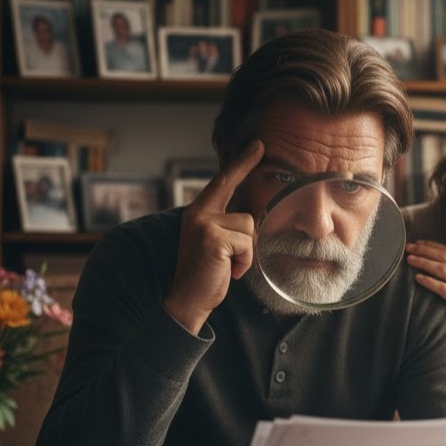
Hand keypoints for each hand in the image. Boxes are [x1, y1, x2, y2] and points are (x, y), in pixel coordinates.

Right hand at [164, 140, 264, 332]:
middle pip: (241, 206)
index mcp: (198, 212)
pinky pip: (247, 244)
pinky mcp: (213, 239)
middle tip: (255, 166)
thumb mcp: (214, 244)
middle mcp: (198, 213)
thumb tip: (250, 218)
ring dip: (246, 253)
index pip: (223, 182)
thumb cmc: (206, 275)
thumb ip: (225, 226)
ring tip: (228, 266)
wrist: (187, 300)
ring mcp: (204, 224)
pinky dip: (244, 262)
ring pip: (249, 229)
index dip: (241, 163)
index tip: (258, 146)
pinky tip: (229, 271)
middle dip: (247, 202)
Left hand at [405, 240, 445, 368]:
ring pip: (442, 269)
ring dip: (423, 262)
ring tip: (409, 260)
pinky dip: (429, 281)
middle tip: (408, 247)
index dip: (433, 245)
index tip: (418, 243)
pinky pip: (443, 288)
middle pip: (444, 257)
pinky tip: (417, 278)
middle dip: (424, 250)